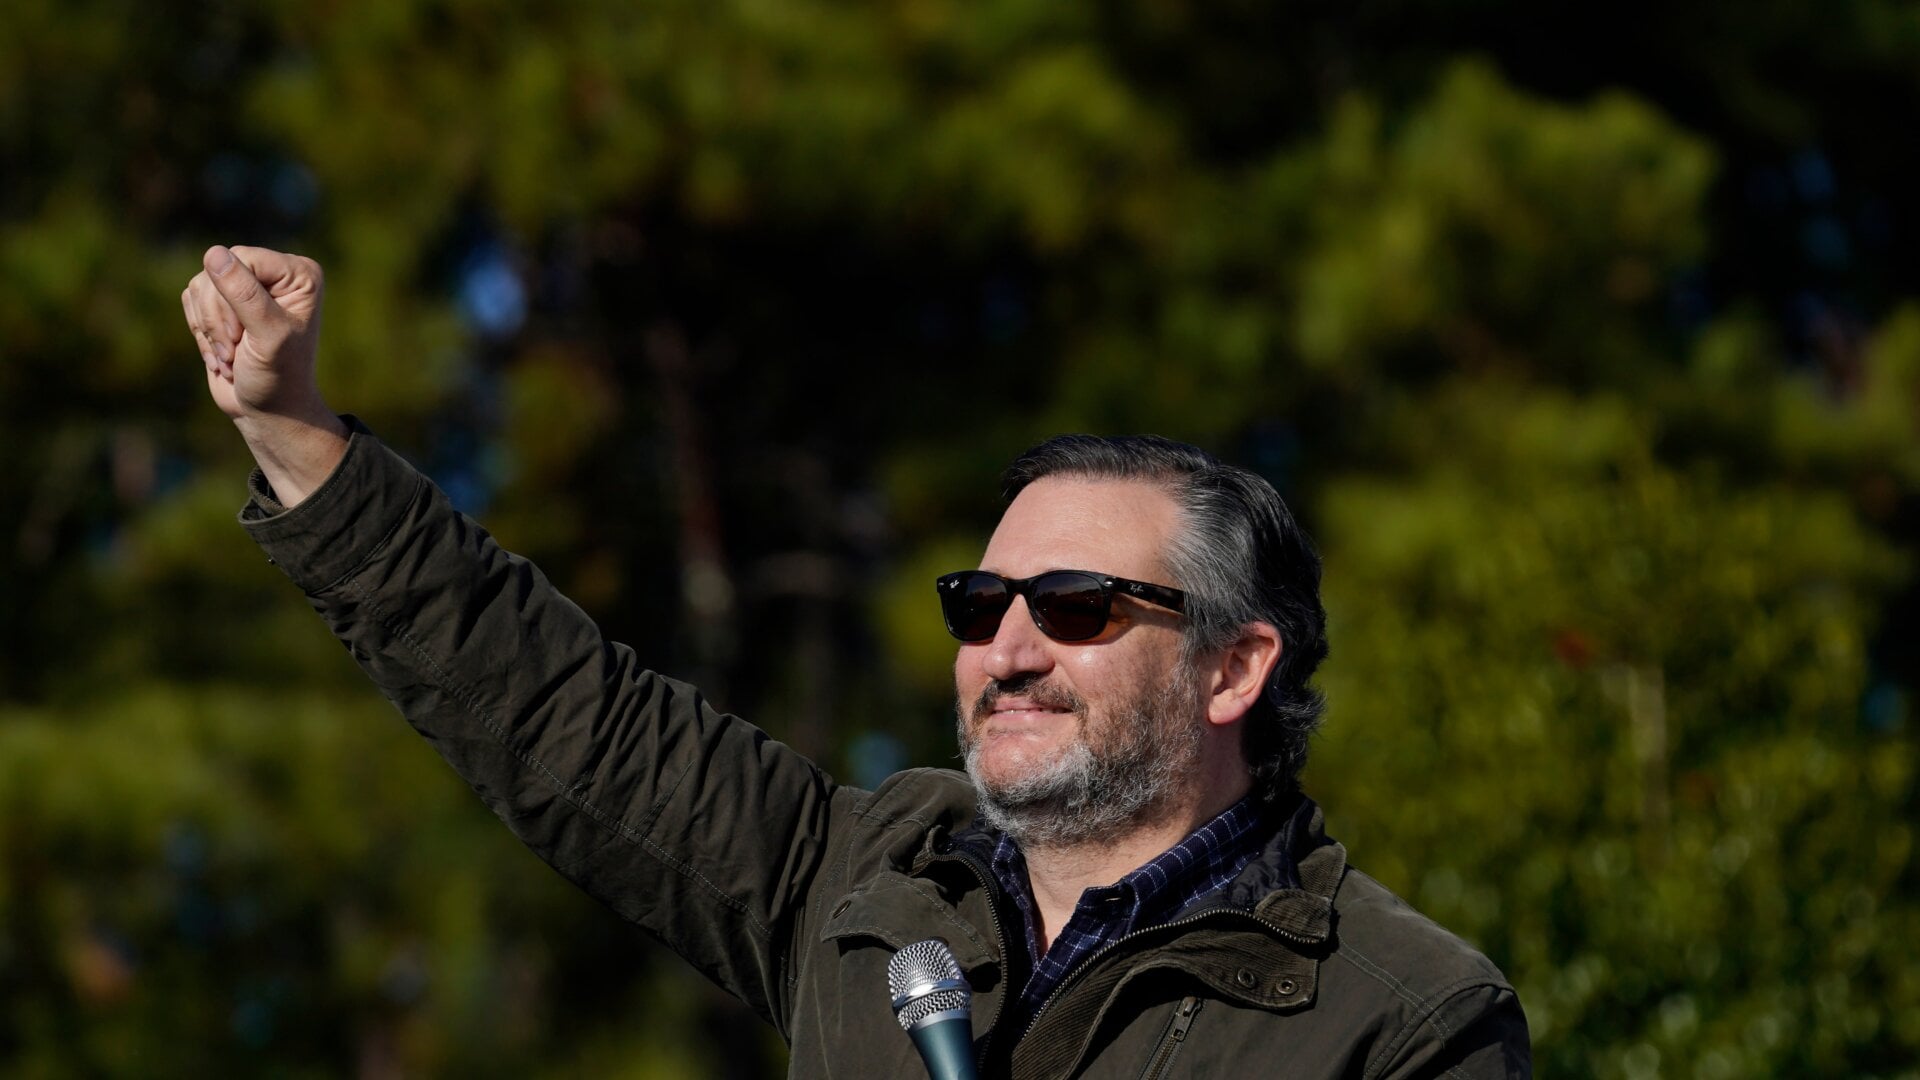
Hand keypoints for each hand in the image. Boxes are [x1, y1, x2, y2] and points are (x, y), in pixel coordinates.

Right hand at [182, 245, 329, 423]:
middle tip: (235, 351)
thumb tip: (214, 253)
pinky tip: (221, 356)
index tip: (242, 334)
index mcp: (299, 274)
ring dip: (208, 328)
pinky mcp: (222, 302)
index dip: (231, 295)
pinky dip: (200, 332)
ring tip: (230, 357)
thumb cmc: (278, 376)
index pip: (243, 258)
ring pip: (200, 285)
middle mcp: (275, 273)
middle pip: (218, 271)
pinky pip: (190, 299)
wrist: (268, 410)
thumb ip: (244, 294)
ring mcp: (246, 286)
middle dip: (218, 317)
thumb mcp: (267, 335)